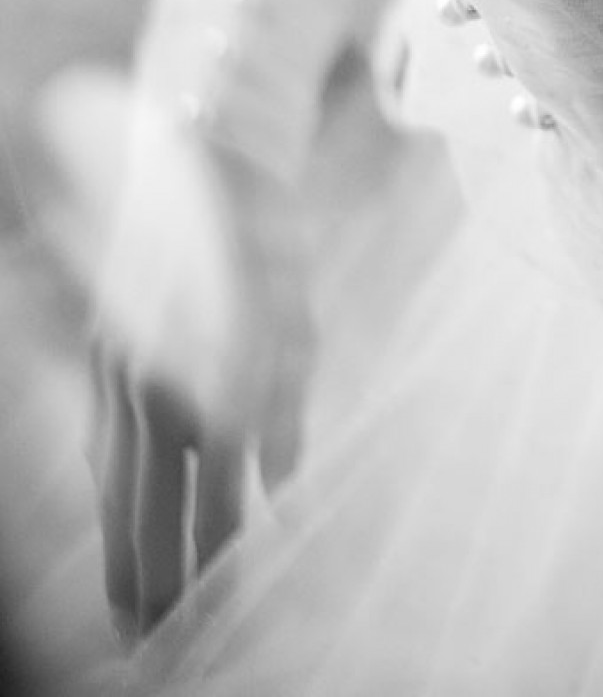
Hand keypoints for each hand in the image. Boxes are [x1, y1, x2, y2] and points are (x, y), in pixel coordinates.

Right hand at [68, 90, 314, 637]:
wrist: (206, 161)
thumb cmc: (268, 239)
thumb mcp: (297, 319)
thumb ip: (287, 405)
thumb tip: (278, 480)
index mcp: (208, 380)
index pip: (213, 502)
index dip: (218, 562)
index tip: (223, 610)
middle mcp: (153, 386)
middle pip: (146, 511)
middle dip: (153, 583)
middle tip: (154, 644)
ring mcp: (119, 370)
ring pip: (113, 482)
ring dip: (121, 547)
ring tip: (129, 606)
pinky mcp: (106, 351)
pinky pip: (101, 440)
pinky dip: (109, 488)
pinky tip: (116, 510)